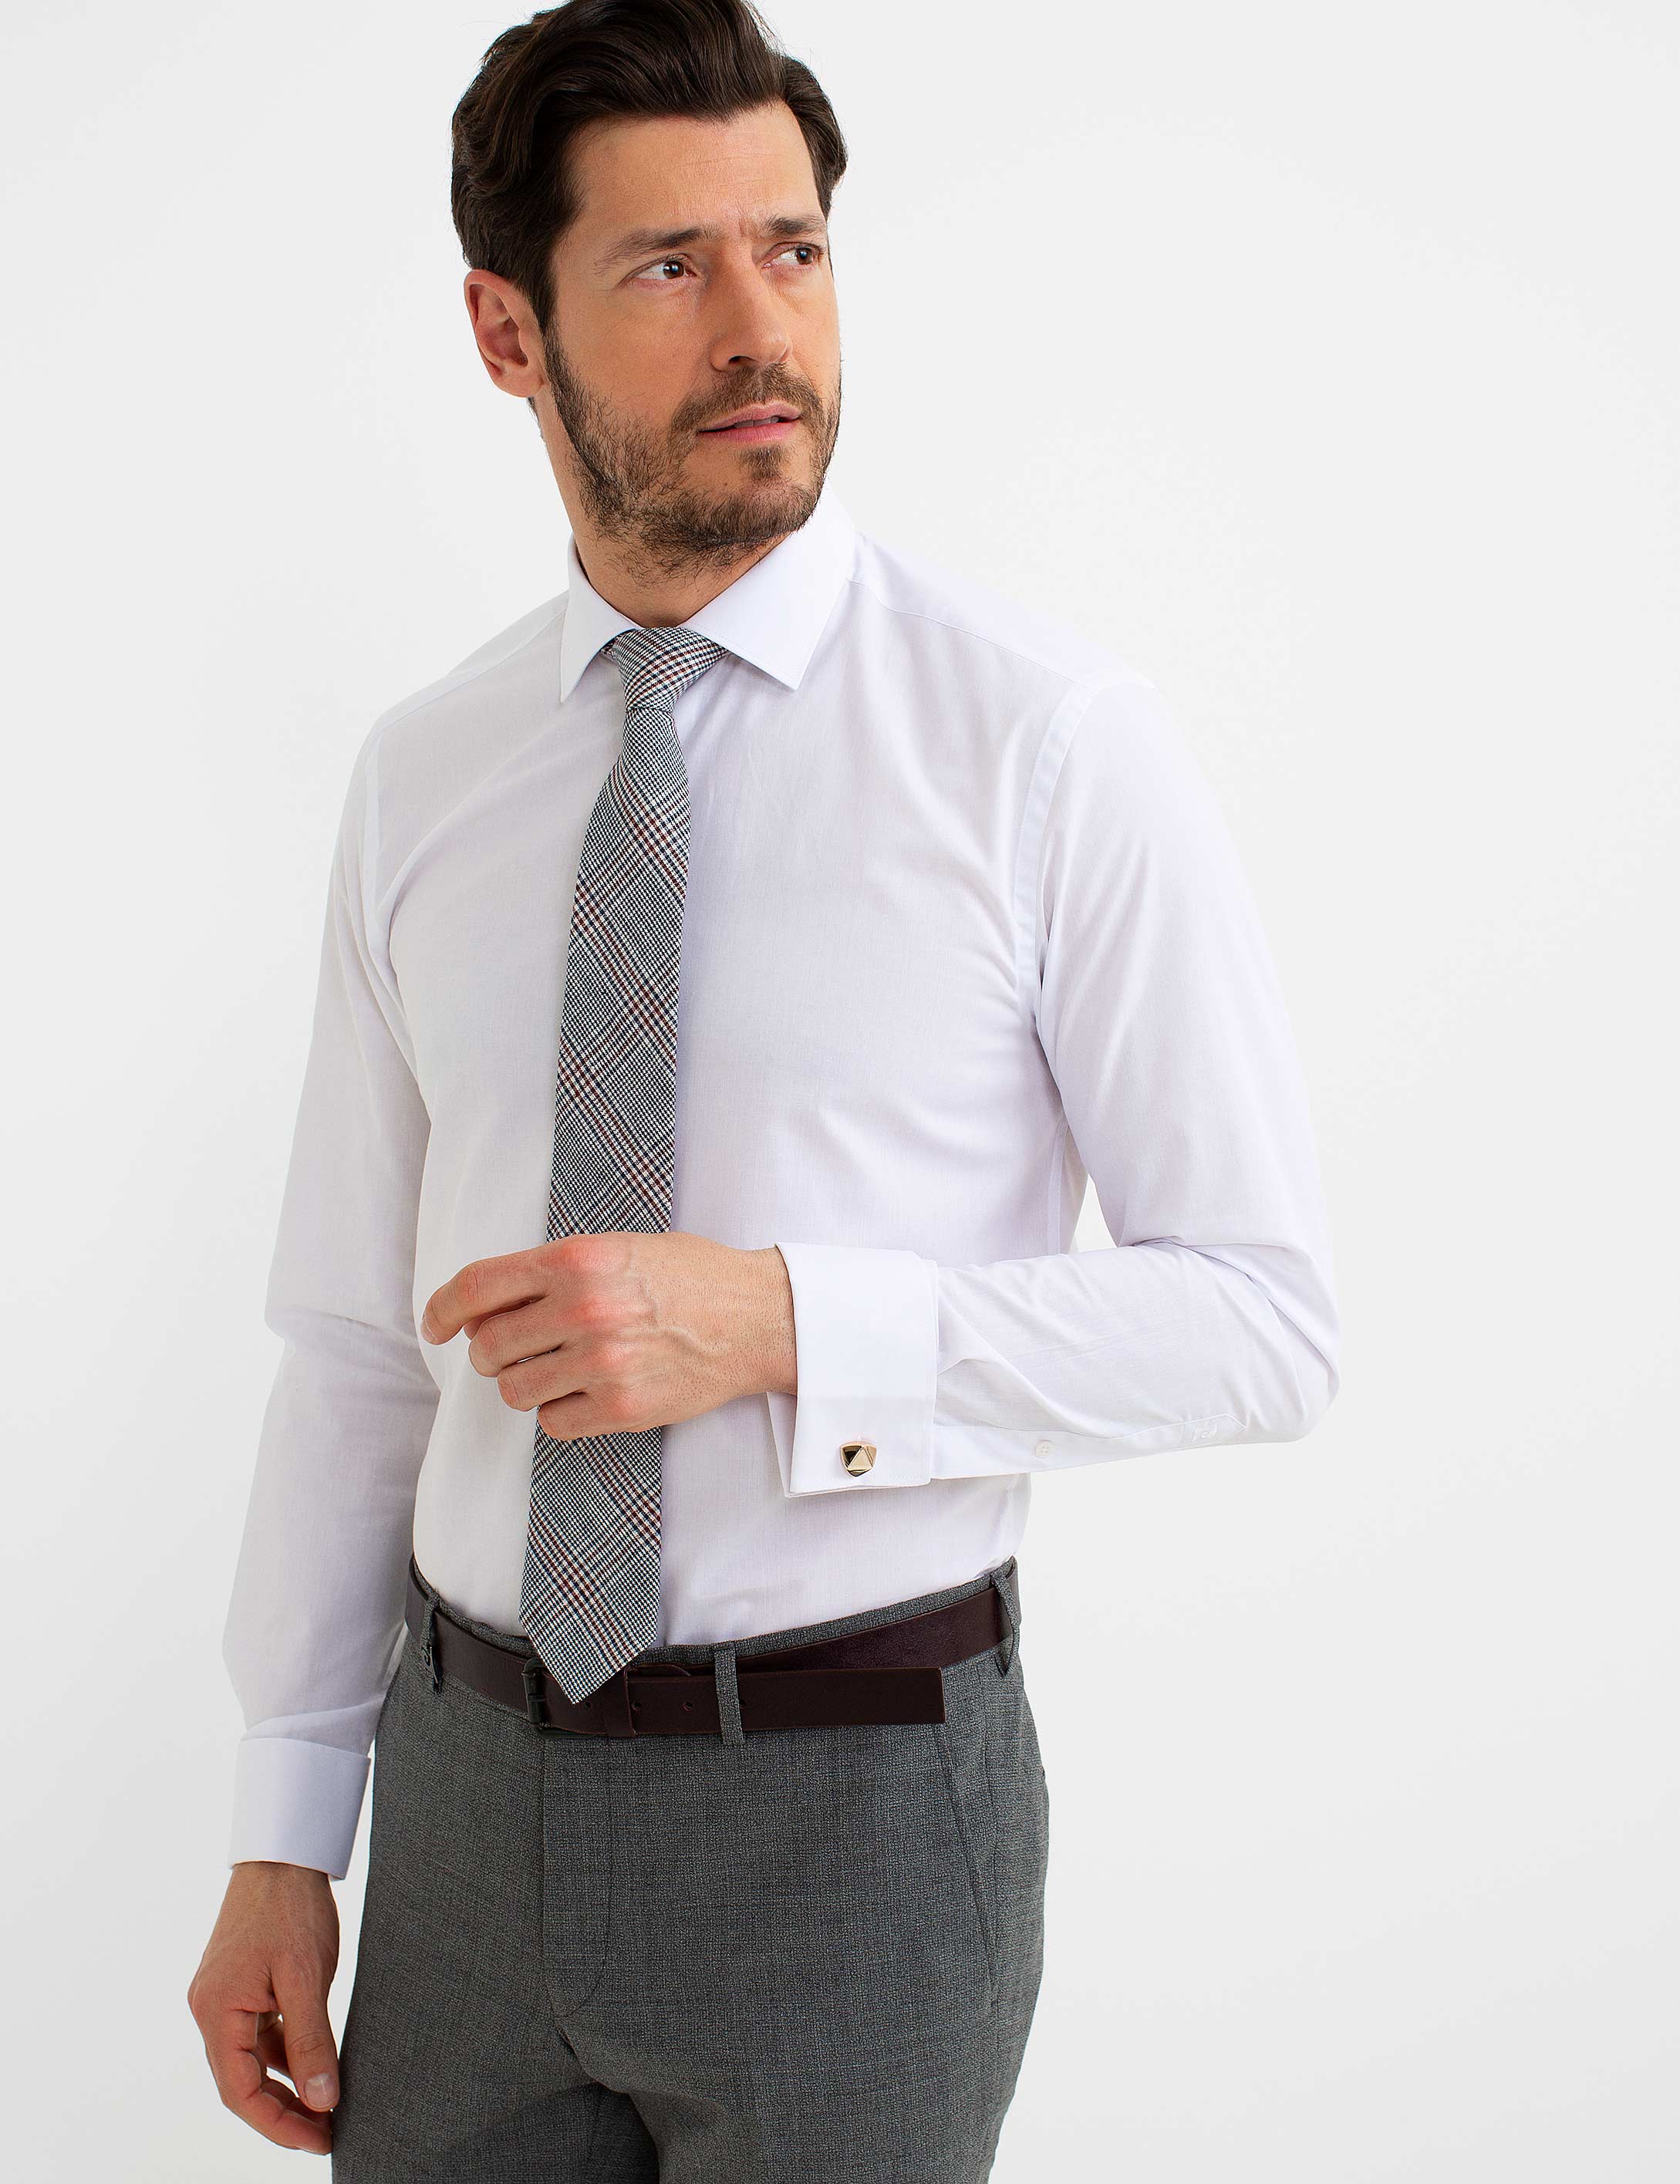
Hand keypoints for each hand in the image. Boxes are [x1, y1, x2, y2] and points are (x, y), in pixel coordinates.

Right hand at [187, 1861, 340, 2155]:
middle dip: (283, 2114)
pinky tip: (315, 2067)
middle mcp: (211, 2009)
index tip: (319, 2140)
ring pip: (252, 2062)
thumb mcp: (308, 1978)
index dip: (278, 2124)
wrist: (284, 1855)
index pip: (240, 2091)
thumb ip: (312, 2042)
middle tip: (327, 2134)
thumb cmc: (291, 1908)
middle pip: (242, 2082)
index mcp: (216, 2011)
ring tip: (326, 2108)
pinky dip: (285, 2055)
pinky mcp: (242, 1987)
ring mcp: (225, 1998)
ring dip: (286, 2088)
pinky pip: (260, 2036)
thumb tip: (323, 2101)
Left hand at [420, 1230, 796, 1437]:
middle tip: (516, 1348)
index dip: (442, 1309)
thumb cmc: (691, 1276)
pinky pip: (554, 1421)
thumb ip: (556, 1270)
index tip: (434, 1325)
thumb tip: (490, 1301)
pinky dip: (560, 1411)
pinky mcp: (621, 1407)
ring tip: (558, 1369)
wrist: (758, 1317)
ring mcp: (601, 1363)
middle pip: (488, 1346)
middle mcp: (582, 1310)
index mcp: (576, 1261)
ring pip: (515, 1390)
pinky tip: (587, 1391)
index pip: (477, 1287)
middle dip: (491, 1352)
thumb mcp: (619, 1246)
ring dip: (525, 1383)